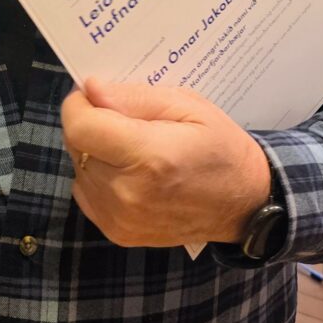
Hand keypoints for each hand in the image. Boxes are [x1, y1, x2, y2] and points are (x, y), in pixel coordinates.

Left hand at [61, 77, 271, 248]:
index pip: (79, 127)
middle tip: (126, 121)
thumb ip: (135, 97)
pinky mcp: (118, 233)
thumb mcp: (188, 105)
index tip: (96, 96)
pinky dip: (99, 177)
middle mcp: (128, 193)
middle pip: (77, 146)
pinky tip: (129, 172)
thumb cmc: (220, 147)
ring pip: (80, 169)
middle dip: (92, 125)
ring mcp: (121, 219)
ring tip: (132, 149)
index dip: (80, 104)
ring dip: (95, 153)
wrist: (244, 203)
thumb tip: (91, 90)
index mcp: (148, 157)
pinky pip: (87, 192)